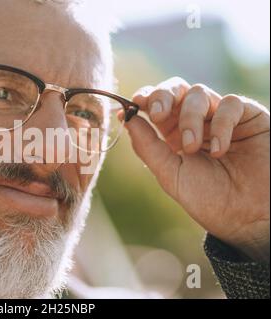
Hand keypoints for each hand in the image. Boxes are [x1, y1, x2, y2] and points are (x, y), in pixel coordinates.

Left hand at [125, 77, 269, 261]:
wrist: (249, 218)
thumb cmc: (209, 199)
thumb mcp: (170, 174)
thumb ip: (147, 146)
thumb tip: (125, 117)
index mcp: (173, 134)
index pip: (156, 105)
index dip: (145, 98)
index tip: (134, 104)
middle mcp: (196, 122)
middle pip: (175, 89)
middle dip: (163, 96)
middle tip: (158, 115)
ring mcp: (221, 117)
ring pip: (198, 93)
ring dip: (189, 118)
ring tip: (192, 148)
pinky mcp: (249, 117)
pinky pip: (230, 104)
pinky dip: (221, 124)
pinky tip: (219, 151)